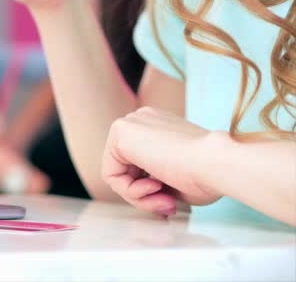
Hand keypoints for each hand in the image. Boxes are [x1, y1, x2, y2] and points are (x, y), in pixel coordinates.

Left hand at [101, 107, 221, 216]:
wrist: (217, 164)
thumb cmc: (207, 175)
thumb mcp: (175, 179)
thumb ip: (156, 180)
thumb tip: (145, 193)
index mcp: (158, 127)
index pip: (138, 168)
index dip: (151, 193)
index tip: (171, 204)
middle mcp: (142, 120)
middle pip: (125, 171)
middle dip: (144, 196)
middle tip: (168, 206)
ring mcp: (130, 123)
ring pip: (118, 175)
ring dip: (140, 197)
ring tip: (165, 201)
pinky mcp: (120, 131)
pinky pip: (111, 175)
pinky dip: (130, 191)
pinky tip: (155, 187)